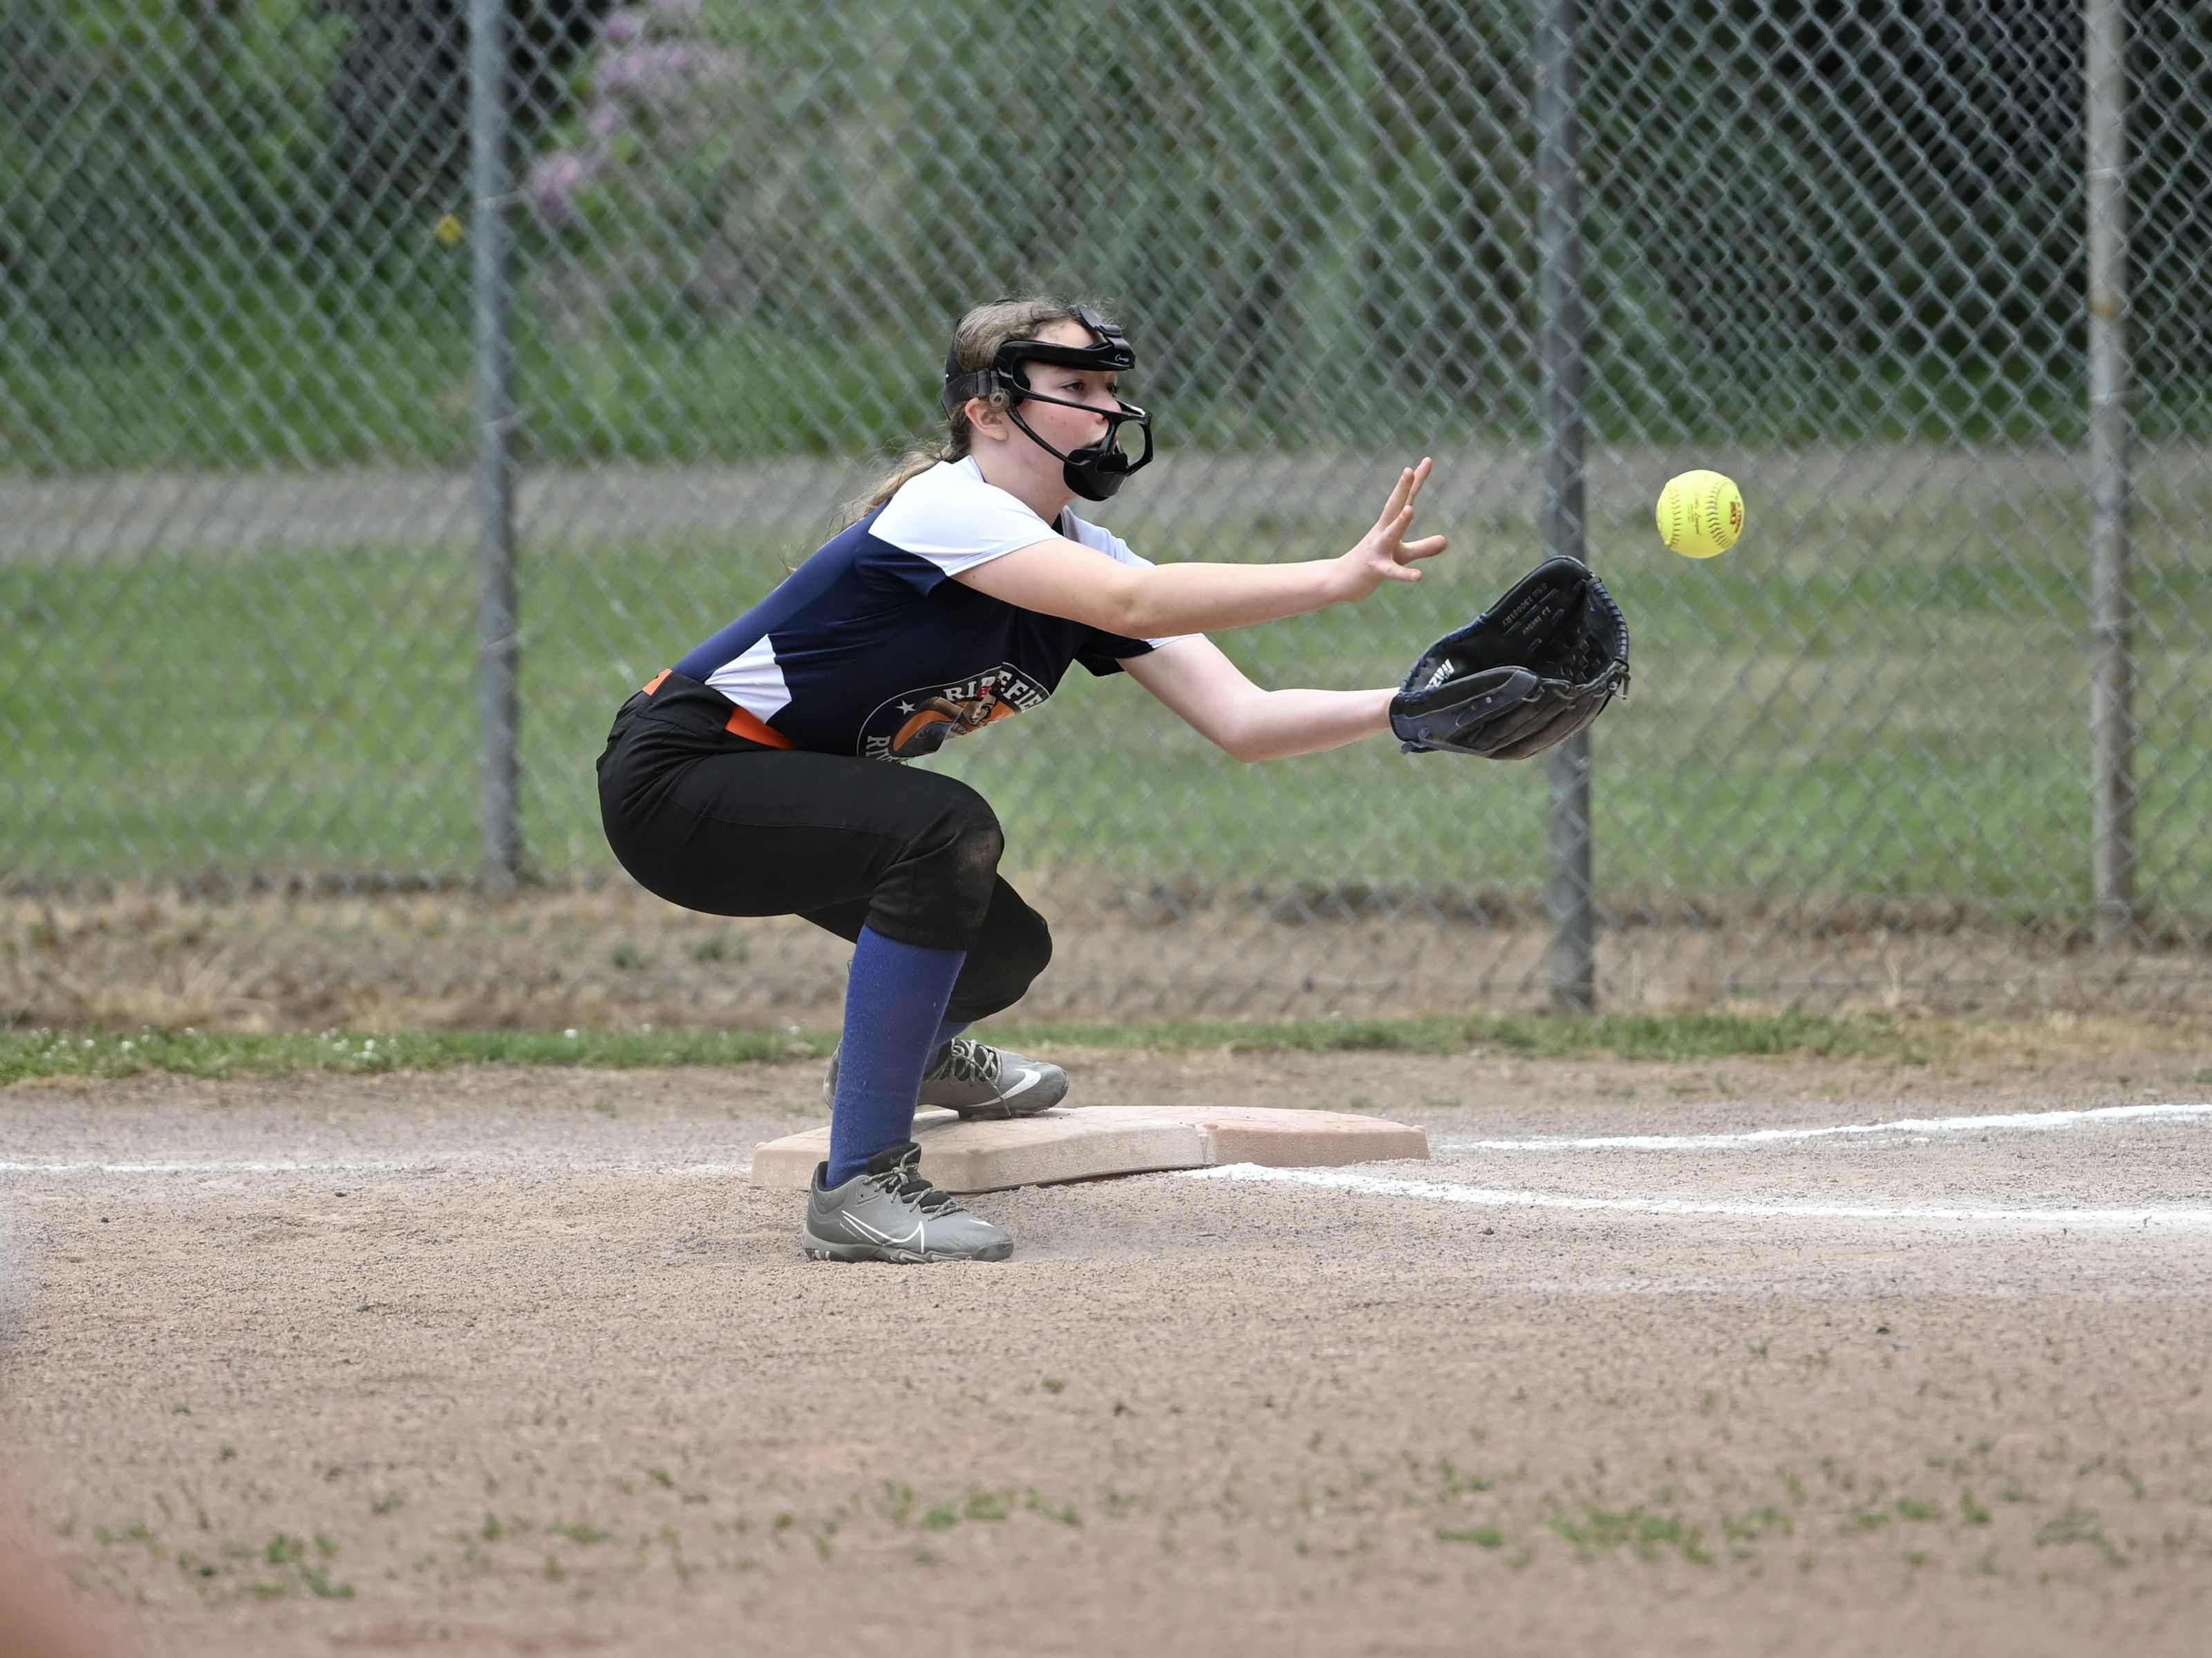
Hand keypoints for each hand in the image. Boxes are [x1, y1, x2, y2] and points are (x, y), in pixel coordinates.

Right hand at [1333, 458, 1447, 601]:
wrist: (1340, 581)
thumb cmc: (1372, 564)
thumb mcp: (1402, 555)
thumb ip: (1423, 547)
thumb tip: (1445, 541)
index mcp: (1388, 525)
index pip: (1405, 499)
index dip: (1416, 481)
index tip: (1428, 460)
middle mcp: (1381, 532)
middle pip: (1393, 507)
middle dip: (1402, 489)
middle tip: (1409, 470)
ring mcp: (1377, 550)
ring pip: (1390, 535)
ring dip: (1399, 523)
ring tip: (1410, 510)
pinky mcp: (1375, 570)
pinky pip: (1391, 572)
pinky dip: (1404, 574)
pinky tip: (1418, 576)